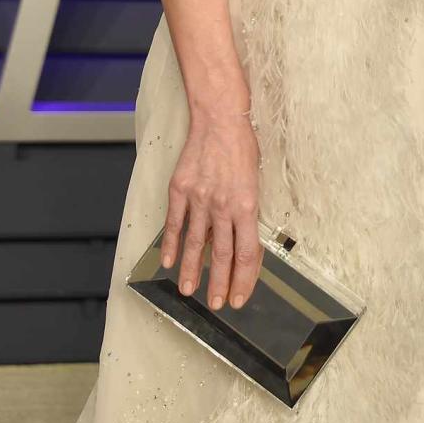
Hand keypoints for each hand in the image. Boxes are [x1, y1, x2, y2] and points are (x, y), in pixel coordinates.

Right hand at [161, 107, 261, 310]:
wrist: (219, 118)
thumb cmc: (243, 146)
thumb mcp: (256, 180)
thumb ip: (248, 211)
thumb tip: (240, 239)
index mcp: (247, 205)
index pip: (247, 252)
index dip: (244, 278)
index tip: (240, 296)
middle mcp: (223, 206)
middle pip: (221, 254)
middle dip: (219, 283)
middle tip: (216, 304)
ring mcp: (199, 199)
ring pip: (195, 244)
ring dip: (191, 270)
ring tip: (189, 291)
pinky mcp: (180, 190)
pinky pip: (174, 223)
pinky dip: (169, 244)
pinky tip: (166, 261)